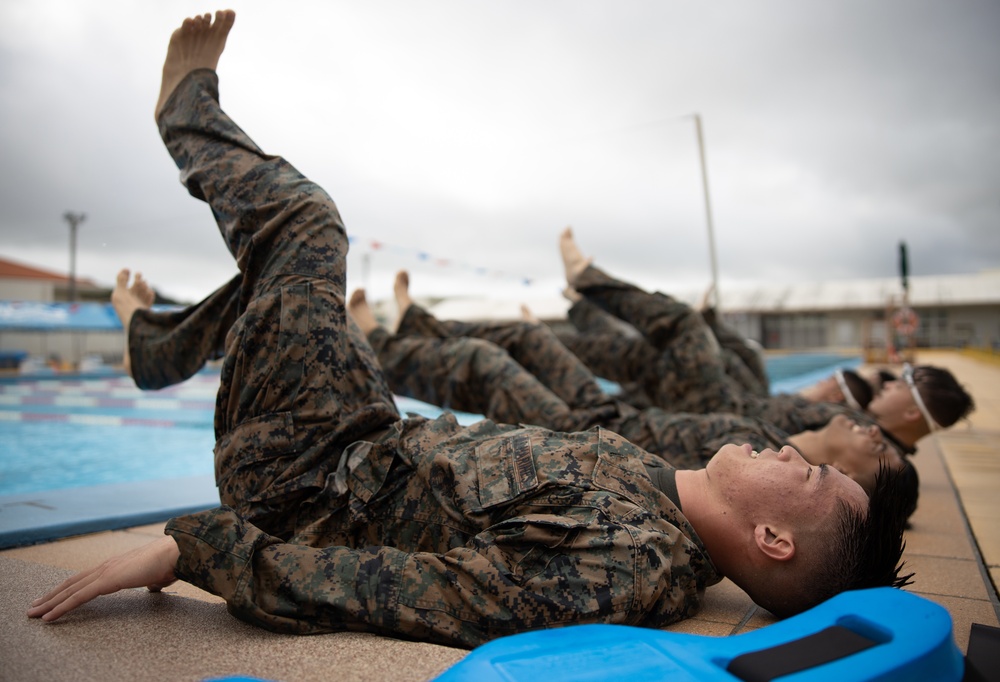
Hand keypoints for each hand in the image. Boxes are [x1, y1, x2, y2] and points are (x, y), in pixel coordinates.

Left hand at [27, 536, 180, 621]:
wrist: (175, 553)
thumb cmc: (170, 563)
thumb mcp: (157, 577)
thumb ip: (151, 583)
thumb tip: (154, 587)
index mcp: (116, 566)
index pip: (86, 578)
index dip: (69, 588)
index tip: (55, 597)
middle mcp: (106, 567)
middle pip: (71, 582)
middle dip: (51, 595)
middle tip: (35, 607)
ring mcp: (104, 572)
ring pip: (70, 589)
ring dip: (50, 602)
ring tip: (34, 613)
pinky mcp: (106, 581)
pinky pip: (78, 597)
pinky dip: (61, 607)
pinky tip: (50, 616)